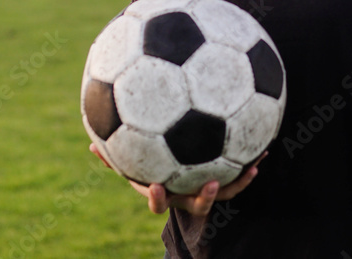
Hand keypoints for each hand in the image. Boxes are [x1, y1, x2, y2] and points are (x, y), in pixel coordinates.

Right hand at [90, 144, 264, 215]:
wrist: (181, 190)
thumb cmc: (153, 171)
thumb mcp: (133, 165)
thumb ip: (113, 158)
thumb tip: (90, 146)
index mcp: (166, 193)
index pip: (158, 201)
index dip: (157, 198)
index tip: (155, 186)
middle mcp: (189, 197)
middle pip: (198, 204)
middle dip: (206, 197)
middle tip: (212, 183)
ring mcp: (207, 193)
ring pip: (226, 194)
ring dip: (239, 183)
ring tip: (252, 167)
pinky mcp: (225, 185)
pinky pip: (238, 179)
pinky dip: (248, 166)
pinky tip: (261, 150)